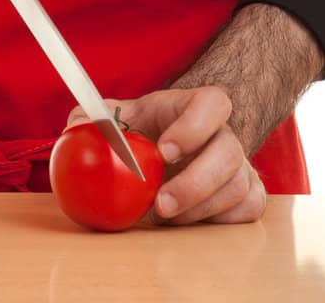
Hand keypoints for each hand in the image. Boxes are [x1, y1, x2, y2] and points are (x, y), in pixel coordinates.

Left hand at [67, 87, 265, 225]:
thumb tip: (77, 125)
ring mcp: (241, 165)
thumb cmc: (151, 130)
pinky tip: (187, 221)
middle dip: (195, 184)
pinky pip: (245, 211)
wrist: (180, 147)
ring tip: (164, 217)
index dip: (194, 127)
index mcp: (198, 106)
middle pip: (230, 153)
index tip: (163, 151)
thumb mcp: (127, 116)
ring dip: (198, 210)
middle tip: (161, 205)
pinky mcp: (247, 195)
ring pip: (237, 188)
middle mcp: (226, 134)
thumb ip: (101, 116)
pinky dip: (216, 221)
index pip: (214, 103)